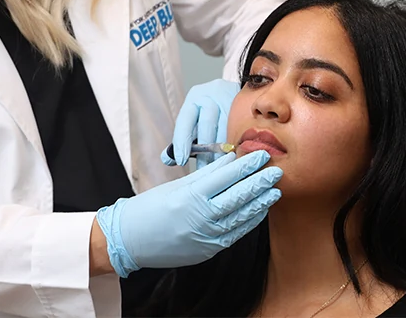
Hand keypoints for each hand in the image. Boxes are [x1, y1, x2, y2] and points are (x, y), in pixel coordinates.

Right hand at [96, 150, 280, 276]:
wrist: (129, 240)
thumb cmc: (150, 208)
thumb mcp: (176, 185)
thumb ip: (206, 175)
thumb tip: (231, 160)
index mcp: (190, 196)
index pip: (226, 176)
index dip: (246, 165)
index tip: (261, 155)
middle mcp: (200, 218)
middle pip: (237, 197)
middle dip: (259, 183)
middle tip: (275, 171)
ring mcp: (205, 237)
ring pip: (240, 218)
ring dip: (260, 204)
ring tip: (274, 191)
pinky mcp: (207, 250)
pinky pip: (234, 234)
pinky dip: (249, 222)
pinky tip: (259, 211)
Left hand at [162, 78, 240, 166]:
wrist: (239, 91)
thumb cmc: (212, 111)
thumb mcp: (195, 119)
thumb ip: (182, 138)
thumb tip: (167, 159)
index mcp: (195, 97)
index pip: (185, 120)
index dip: (182, 142)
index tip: (181, 160)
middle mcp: (213, 94)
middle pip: (207, 125)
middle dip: (205, 151)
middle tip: (203, 171)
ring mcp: (232, 98)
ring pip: (226, 128)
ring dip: (223, 151)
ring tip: (220, 168)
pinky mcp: (248, 106)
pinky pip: (242, 129)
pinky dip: (237, 146)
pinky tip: (235, 158)